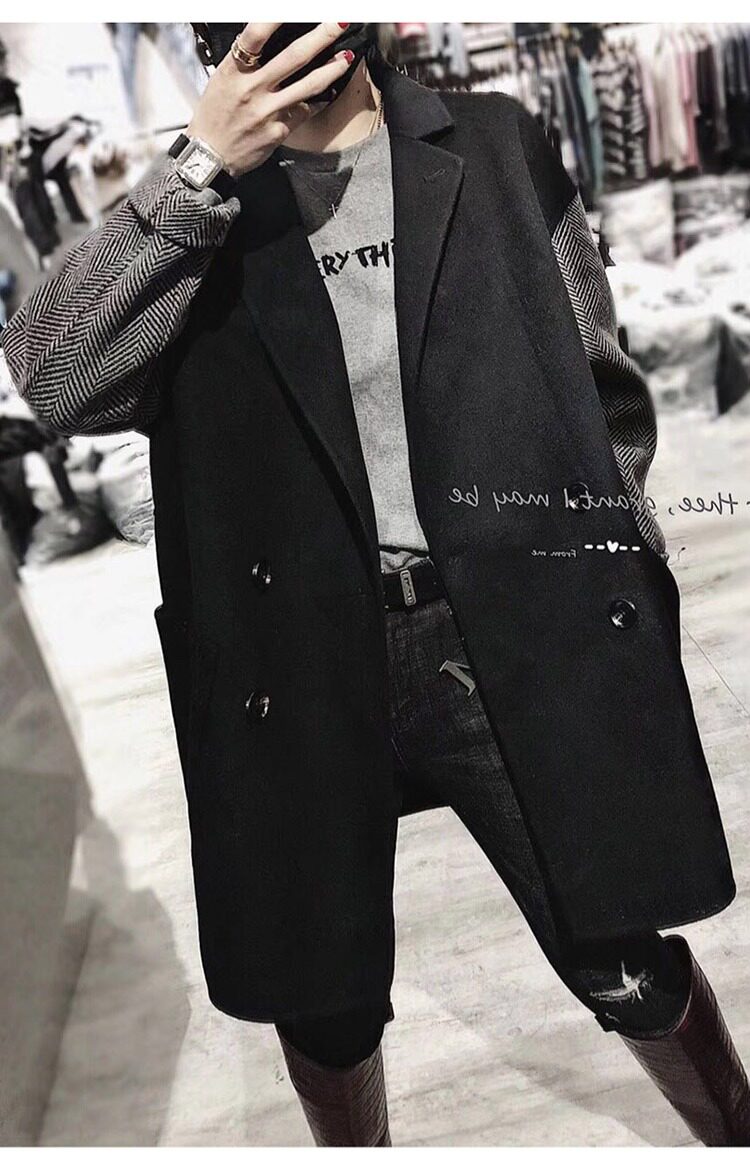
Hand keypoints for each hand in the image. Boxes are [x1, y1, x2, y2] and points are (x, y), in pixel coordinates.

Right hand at [186, 22, 353, 177]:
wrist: (210, 156)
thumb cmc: (215, 115)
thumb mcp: (221, 79)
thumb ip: (245, 61)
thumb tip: (266, 38)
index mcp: (234, 70)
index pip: (256, 35)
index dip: (277, 16)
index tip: (299, 7)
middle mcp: (251, 89)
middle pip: (294, 56)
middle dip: (322, 36)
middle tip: (339, 21)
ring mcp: (267, 112)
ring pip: (308, 85)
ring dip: (332, 69)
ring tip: (346, 57)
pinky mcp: (279, 131)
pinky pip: (304, 111)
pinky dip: (316, 101)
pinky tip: (327, 92)